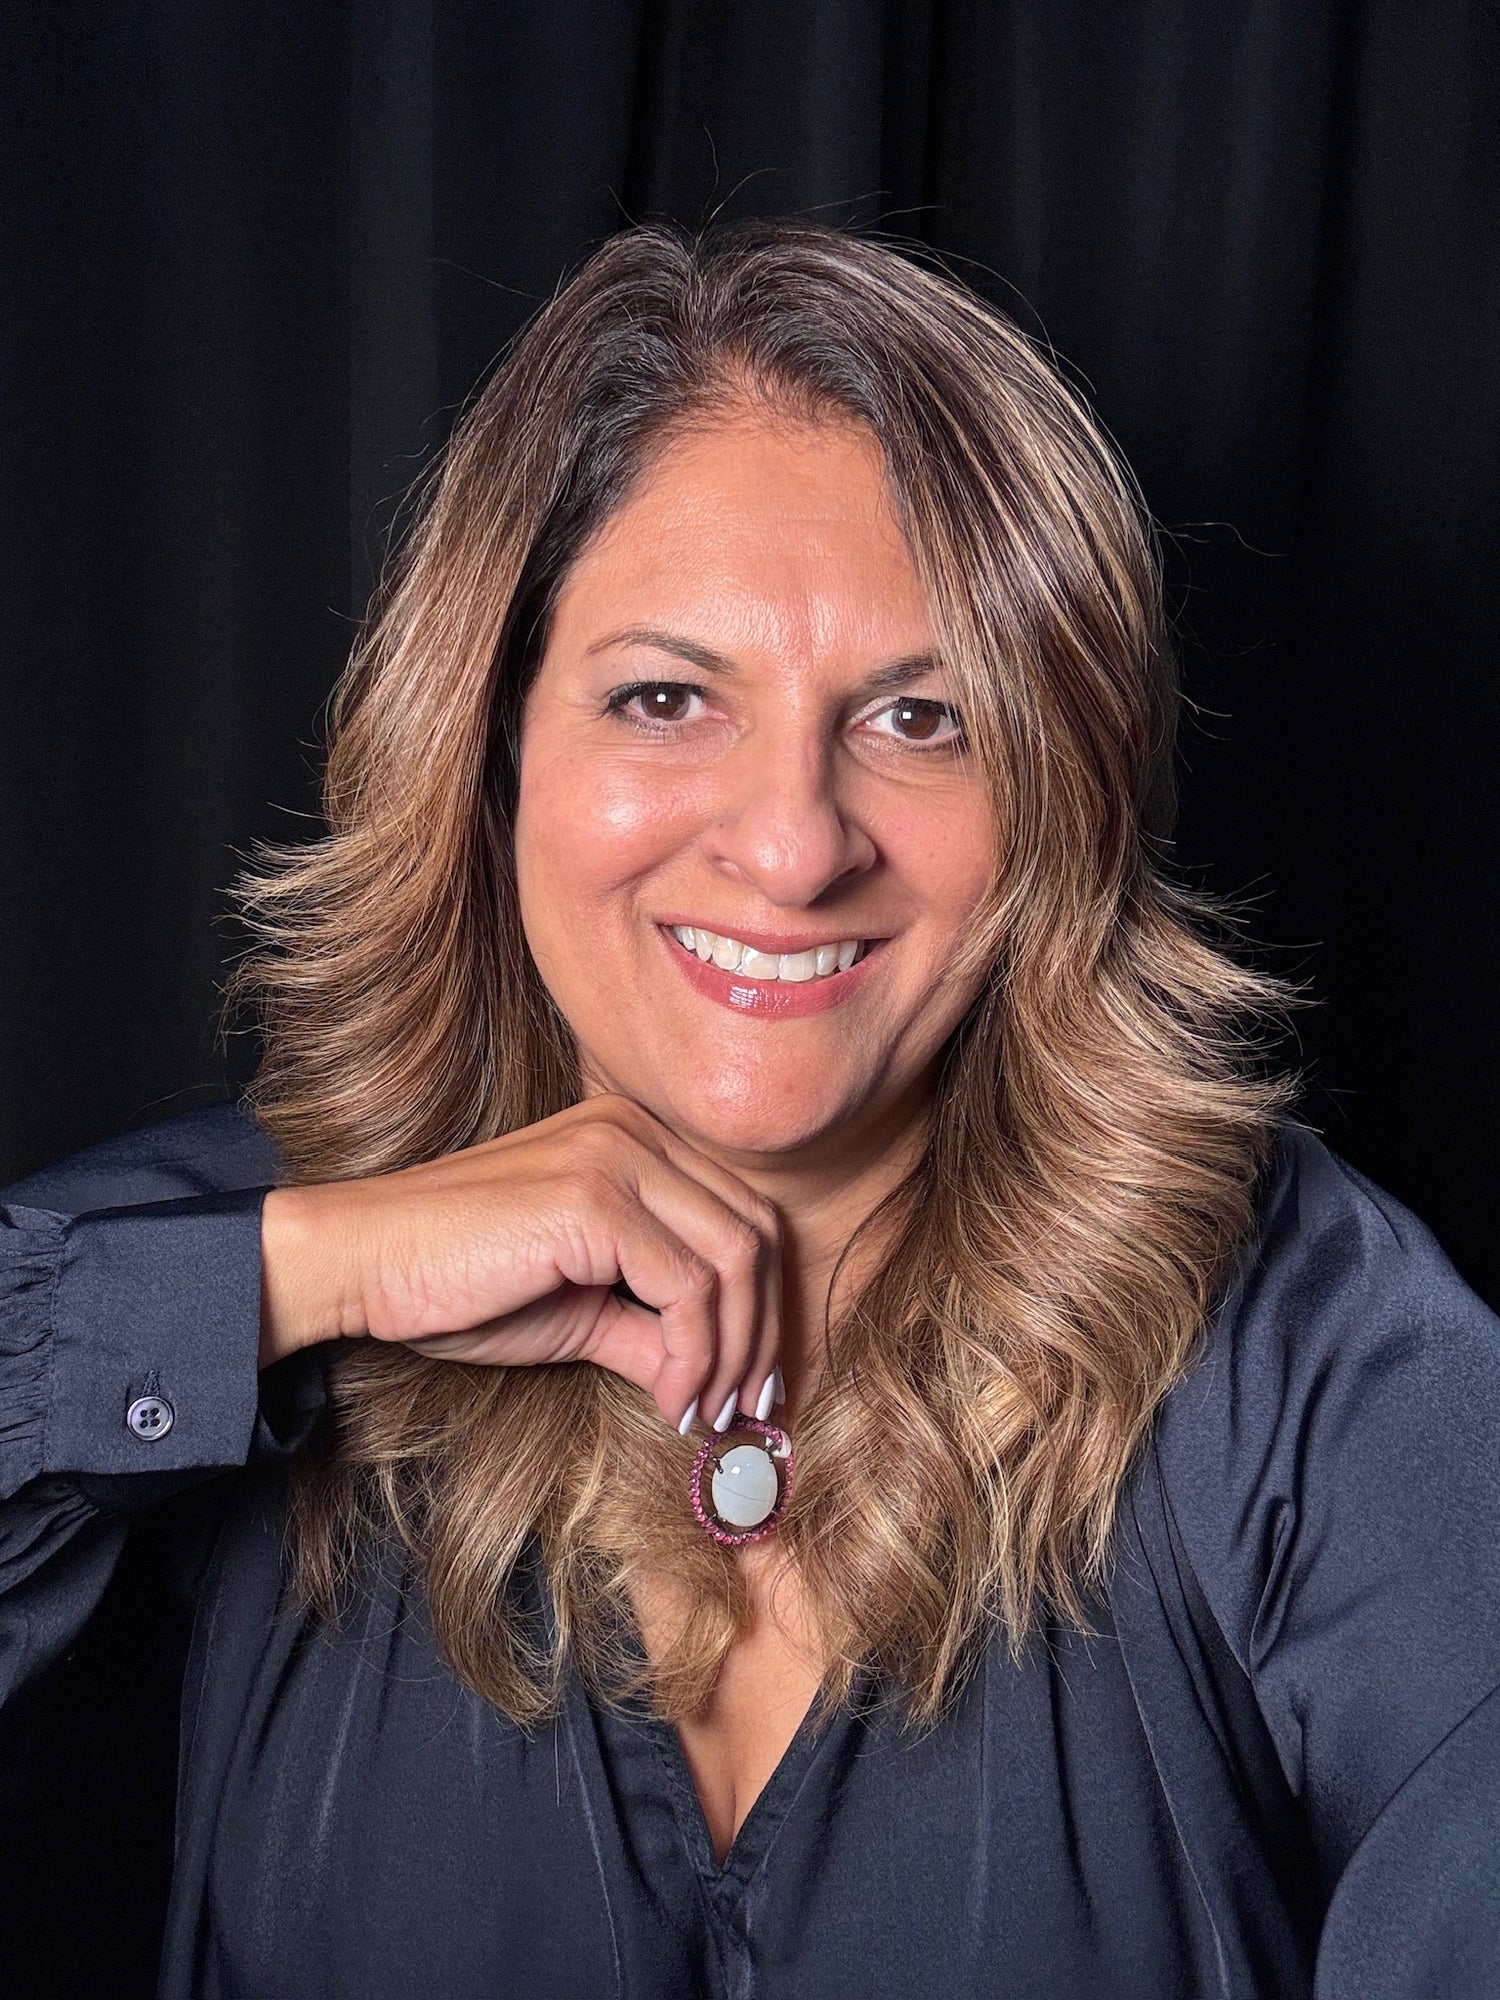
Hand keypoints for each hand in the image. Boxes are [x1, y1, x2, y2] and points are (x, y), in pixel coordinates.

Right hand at [258, 1096, 781, 1432]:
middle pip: (754, 1232)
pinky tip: (669, 1399)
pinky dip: (694, 1356)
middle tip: (744, 1408)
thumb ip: (652, 1330)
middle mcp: (634, 1130)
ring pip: (733, 1260)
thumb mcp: (579, 1310)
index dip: (763, 1303)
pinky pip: (687, 1287)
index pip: (741, 1214)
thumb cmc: (458, 1281)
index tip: (751, 1382)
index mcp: (634, 1136)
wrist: (364, 1260)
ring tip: (702, 1411)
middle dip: (762, 1333)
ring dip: (732, 1354)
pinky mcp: (594, 1198)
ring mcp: (616, 1156)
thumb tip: (716, 1381)